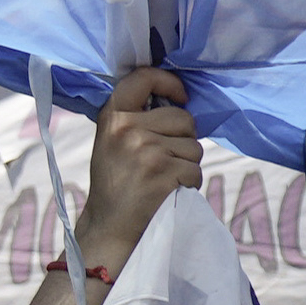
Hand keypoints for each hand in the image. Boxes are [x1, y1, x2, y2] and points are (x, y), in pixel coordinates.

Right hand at [78, 63, 204, 280]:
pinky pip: (196, 171)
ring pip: (194, 146)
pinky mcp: (165, 173)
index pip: (143, 77)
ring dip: (187, 164)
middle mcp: (128, 129)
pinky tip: (167, 192)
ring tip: (161, 179)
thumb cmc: (116, 183)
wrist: (109, 227)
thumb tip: (178, 101)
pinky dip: (189, 183)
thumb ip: (137, 118)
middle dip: (183, 139)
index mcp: (113, 117)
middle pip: (184, 118)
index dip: (169, 81)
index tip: (180, 96)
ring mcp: (147, 151)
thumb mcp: (113, 141)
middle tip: (162, 161)